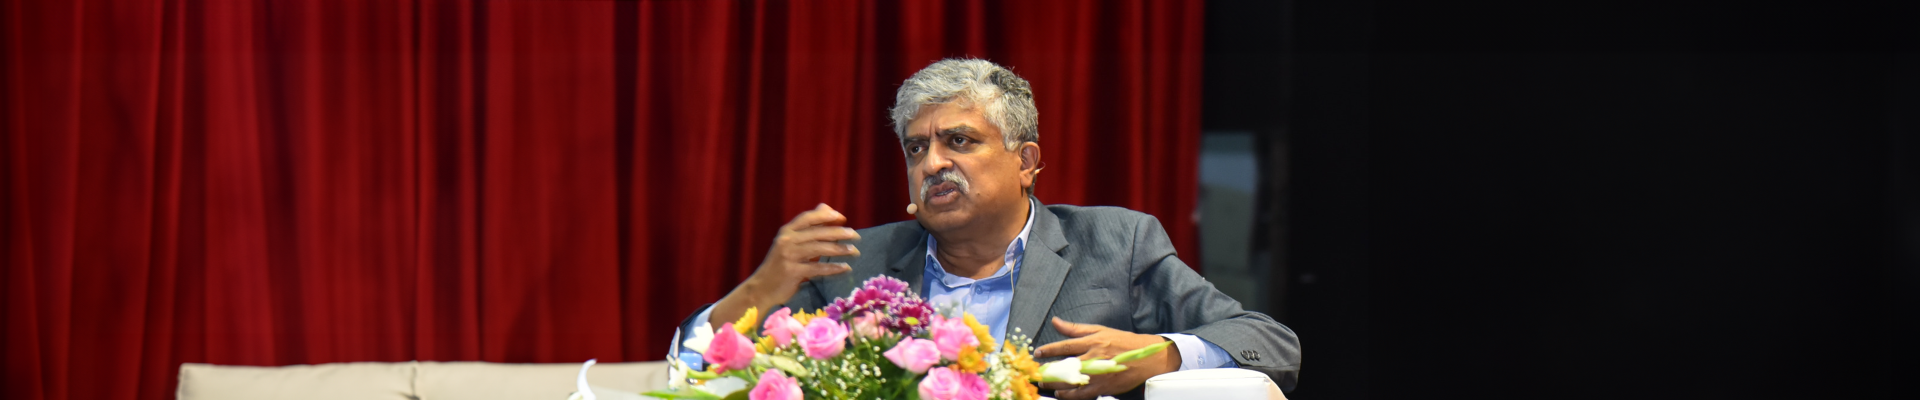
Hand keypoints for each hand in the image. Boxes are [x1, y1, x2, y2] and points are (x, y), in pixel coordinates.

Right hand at [711, 204, 860, 326]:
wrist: (762, 288)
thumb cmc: (781, 264)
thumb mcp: (791, 242)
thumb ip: (809, 227)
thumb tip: (826, 208)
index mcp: (786, 231)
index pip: (808, 217)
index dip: (826, 216)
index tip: (842, 218)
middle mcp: (787, 240)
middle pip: (817, 232)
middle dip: (839, 233)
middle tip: (856, 236)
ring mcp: (789, 256)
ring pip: (819, 249)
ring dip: (839, 250)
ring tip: (854, 251)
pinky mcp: (792, 272)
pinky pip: (817, 268)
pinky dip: (833, 268)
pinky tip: (845, 268)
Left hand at [1032, 317, 1182, 399]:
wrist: (1147, 358)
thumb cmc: (1123, 342)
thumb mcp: (1100, 330)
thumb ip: (1076, 328)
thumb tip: (1056, 321)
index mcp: (1093, 341)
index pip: (1066, 345)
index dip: (1050, 350)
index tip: (1038, 353)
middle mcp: (1095, 357)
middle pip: (1066, 366)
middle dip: (1049, 371)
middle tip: (1037, 373)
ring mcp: (1099, 374)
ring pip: (1072, 381)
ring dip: (1055, 384)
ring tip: (1045, 384)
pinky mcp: (1104, 387)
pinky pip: (1083, 394)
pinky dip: (1070, 395)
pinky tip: (1061, 394)